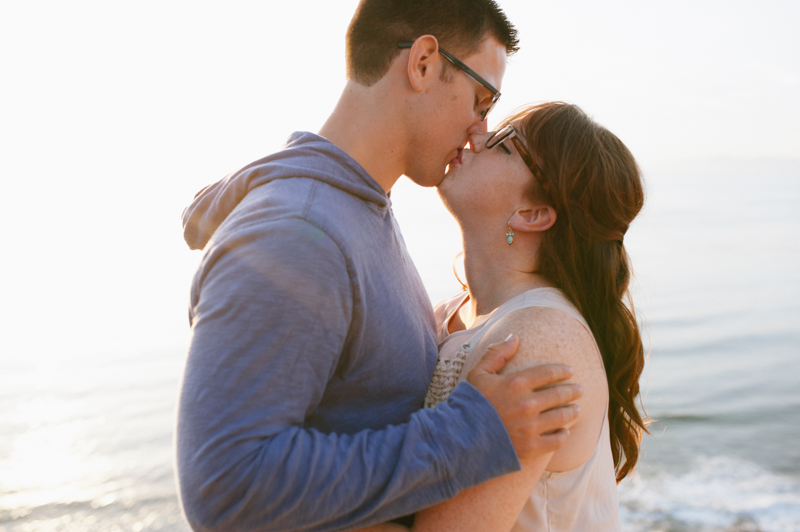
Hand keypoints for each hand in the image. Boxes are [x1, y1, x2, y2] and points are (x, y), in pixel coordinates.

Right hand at [466, 334, 582, 460]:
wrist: (460, 438)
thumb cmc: (469, 403)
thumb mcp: (478, 374)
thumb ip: (497, 354)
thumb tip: (515, 337)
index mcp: (516, 383)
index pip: (548, 372)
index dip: (562, 370)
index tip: (570, 371)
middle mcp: (527, 404)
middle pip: (559, 394)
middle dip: (573, 391)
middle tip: (580, 390)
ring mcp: (531, 426)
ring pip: (562, 417)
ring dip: (572, 412)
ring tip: (577, 410)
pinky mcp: (531, 446)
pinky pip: (556, 440)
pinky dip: (563, 435)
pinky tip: (565, 432)